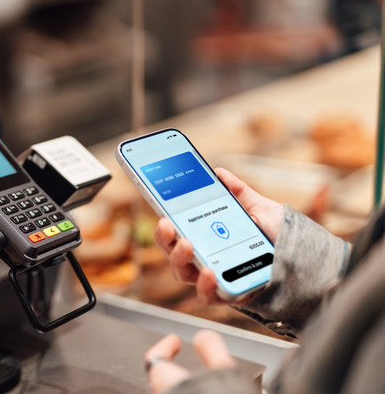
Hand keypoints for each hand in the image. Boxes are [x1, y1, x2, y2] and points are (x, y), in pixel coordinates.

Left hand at [145, 330, 235, 393]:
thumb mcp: (223, 371)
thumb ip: (212, 350)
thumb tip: (204, 335)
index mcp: (167, 380)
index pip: (154, 358)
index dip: (164, 346)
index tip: (173, 340)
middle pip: (159, 377)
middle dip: (170, 367)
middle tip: (182, 360)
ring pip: (166, 390)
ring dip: (176, 382)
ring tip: (192, 379)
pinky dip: (182, 393)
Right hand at [153, 167, 283, 304]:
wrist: (306, 261)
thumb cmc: (277, 237)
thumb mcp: (258, 208)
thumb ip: (237, 192)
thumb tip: (219, 173)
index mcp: (205, 238)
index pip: (175, 233)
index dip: (164, 225)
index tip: (160, 212)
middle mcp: (204, 259)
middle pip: (173, 252)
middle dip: (165, 239)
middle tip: (168, 225)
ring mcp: (214, 278)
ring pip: (184, 274)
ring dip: (179, 258)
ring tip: (187, 244)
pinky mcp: (228, 295)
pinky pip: (209, 296)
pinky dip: (205, 286)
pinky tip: (210, 271)